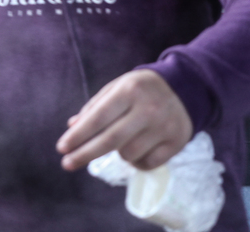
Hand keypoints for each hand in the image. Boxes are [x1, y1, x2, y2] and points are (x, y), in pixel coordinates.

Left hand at [56, 69, 192, 171]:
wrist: (187, 87)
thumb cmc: (144, 88)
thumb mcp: (119, 87)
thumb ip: (95, 106)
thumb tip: (72, 128)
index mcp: (132, 90)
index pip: (98, 118)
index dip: (78, 136)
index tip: (62, 148)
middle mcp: (149, 108)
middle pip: (110, 141)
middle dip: (84, 154)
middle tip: (67, 164)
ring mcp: (164, 127)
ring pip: (128, 154)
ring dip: (118, 153)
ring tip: (122, 142)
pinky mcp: (177, 142)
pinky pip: (147, 163)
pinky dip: (137, 161)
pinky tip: (139, 148)